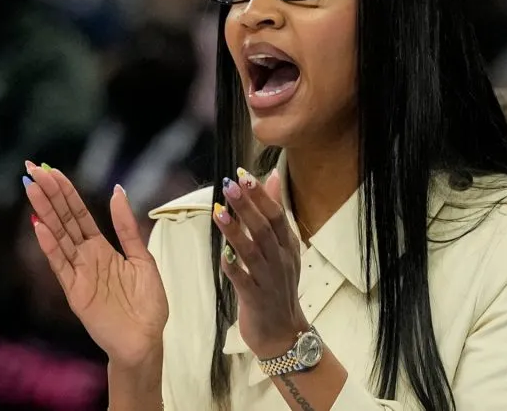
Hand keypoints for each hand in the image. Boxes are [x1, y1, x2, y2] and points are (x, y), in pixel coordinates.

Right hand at [23, 162, 167, 366]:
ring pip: (58, 237)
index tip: (51, 170)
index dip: (66, 192)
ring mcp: (78, 273)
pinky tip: (39, 228)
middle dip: (49, 195)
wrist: (146, 340)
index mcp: (101, 248)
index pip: (78, 214)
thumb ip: (126, 227)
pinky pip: (61, 266)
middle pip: (64, 220)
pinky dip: (50, 247)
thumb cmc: (146, 304)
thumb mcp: (141, 258)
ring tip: (31, 190)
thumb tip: (117, 191)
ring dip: (45, 213)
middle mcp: (85, 257)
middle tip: (32, 170)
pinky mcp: (76, 292)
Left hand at [214, 169, 307, 358]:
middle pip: (264, 229)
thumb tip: (271, 176)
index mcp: (287, 246)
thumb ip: (275, 211)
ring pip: (252, 251)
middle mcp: (280, 260)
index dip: (260, 195)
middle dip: (247, 206)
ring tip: (219, 212)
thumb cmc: (278, 285)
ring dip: (235, 231)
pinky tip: (222, 254)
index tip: (243, 174)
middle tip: (230, 185)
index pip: (276, 215)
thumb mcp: (283, 247)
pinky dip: (233, 267)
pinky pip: (243, 281)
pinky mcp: (255, 299)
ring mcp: (269, 280)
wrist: (282, 333)